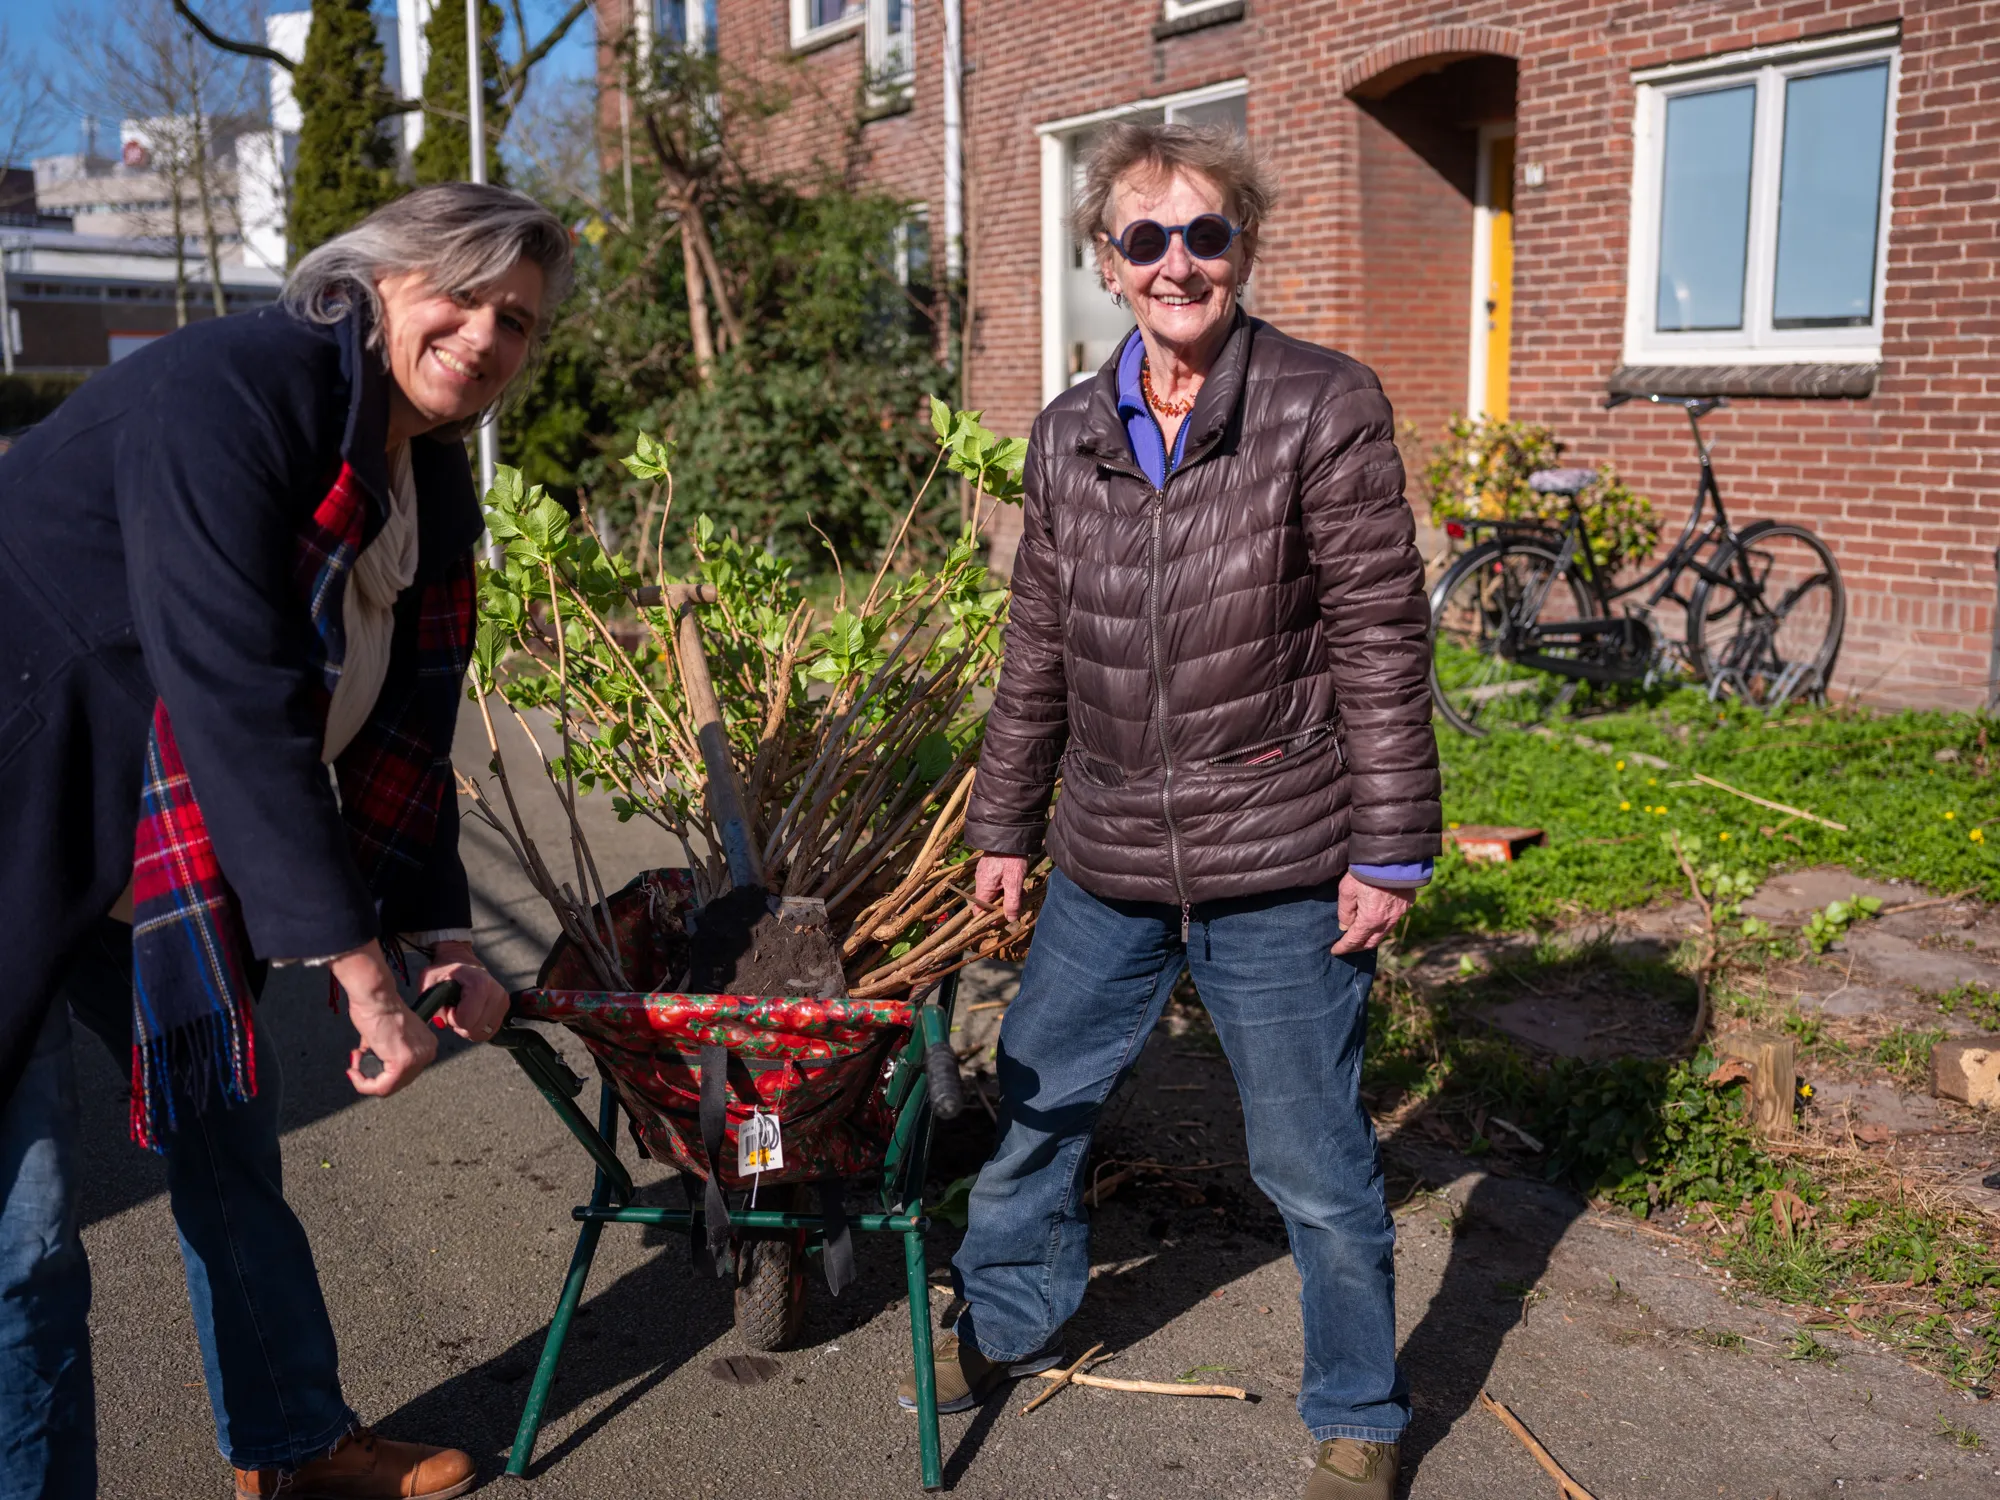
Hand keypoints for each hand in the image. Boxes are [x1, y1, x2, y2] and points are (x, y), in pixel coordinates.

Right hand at [333, 941, 436, 1095]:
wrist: (375, 997)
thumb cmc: (377, 1008)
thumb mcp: (389, 1035)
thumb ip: (388, 1052)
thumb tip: (377, 1067)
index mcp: (427, 1045)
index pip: (404, 1072)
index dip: (379, 1071)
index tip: (362, 1059)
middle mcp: (427, 1053)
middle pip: (396, 1082)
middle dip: (371, 1074)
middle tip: (356, 1060)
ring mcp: (417, 1059)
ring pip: (387, 1088)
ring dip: (364, 1079)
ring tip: (355, 1061)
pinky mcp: (403, 1063)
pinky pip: (381, 1088)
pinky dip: (363, 1084)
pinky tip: (354, 1072)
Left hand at [422, 941, 509, 1041]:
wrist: (462, 963)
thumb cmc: (444, 972)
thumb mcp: (429, 981)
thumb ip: (431, 1002)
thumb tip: (441, 1023)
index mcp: (480, 984)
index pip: (465, 1020)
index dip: (451, 1019)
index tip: (448, 1006)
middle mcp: (496, 992)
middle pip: (474, 1030)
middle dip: (460, 1025)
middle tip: (454, 1009)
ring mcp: (503, 1001)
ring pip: (483, 1033)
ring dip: (468, 1028)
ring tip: (462, 1011)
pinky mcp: (505, 1008)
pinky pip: (489, 1031)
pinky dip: (477, 1028)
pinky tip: (471, 1015)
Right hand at [974, 854, 1029, 920]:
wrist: (1009, 835)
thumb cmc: (1011, 859)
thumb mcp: (1014, 882)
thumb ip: (1012, 902)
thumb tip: (1010, 919)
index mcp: (983, 888)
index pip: (979, 910)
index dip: (990, 917)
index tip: (1004, 917)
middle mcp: (980, 881)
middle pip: (989, 901)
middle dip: (1004, 904)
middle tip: (1019, 901)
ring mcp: (984, 873)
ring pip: (994, 891)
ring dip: (1007, 894)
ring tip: (1022, 890)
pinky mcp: (990, 867)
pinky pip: (996, 881)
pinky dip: (1006, 884)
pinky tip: (1017, 880)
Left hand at [1331, 872, 1415, 955]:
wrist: (1391, 857)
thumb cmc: (1365, 872)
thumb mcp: (1346, 890)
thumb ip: (1345, 912)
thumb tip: (1345, 926)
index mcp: (1370, 920)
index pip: (1355, 941)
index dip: (1343, 947)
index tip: (1335, 951)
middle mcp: (1387, 921)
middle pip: (1372, 942)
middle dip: (1358, 947)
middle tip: (1348, 946)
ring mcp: (1399, 913)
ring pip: (1384, 932)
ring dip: (1372, 936)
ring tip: (1361, 935)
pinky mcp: (1407, 904)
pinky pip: (1394, 920)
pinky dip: (1383, 924)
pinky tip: (1377, 920)